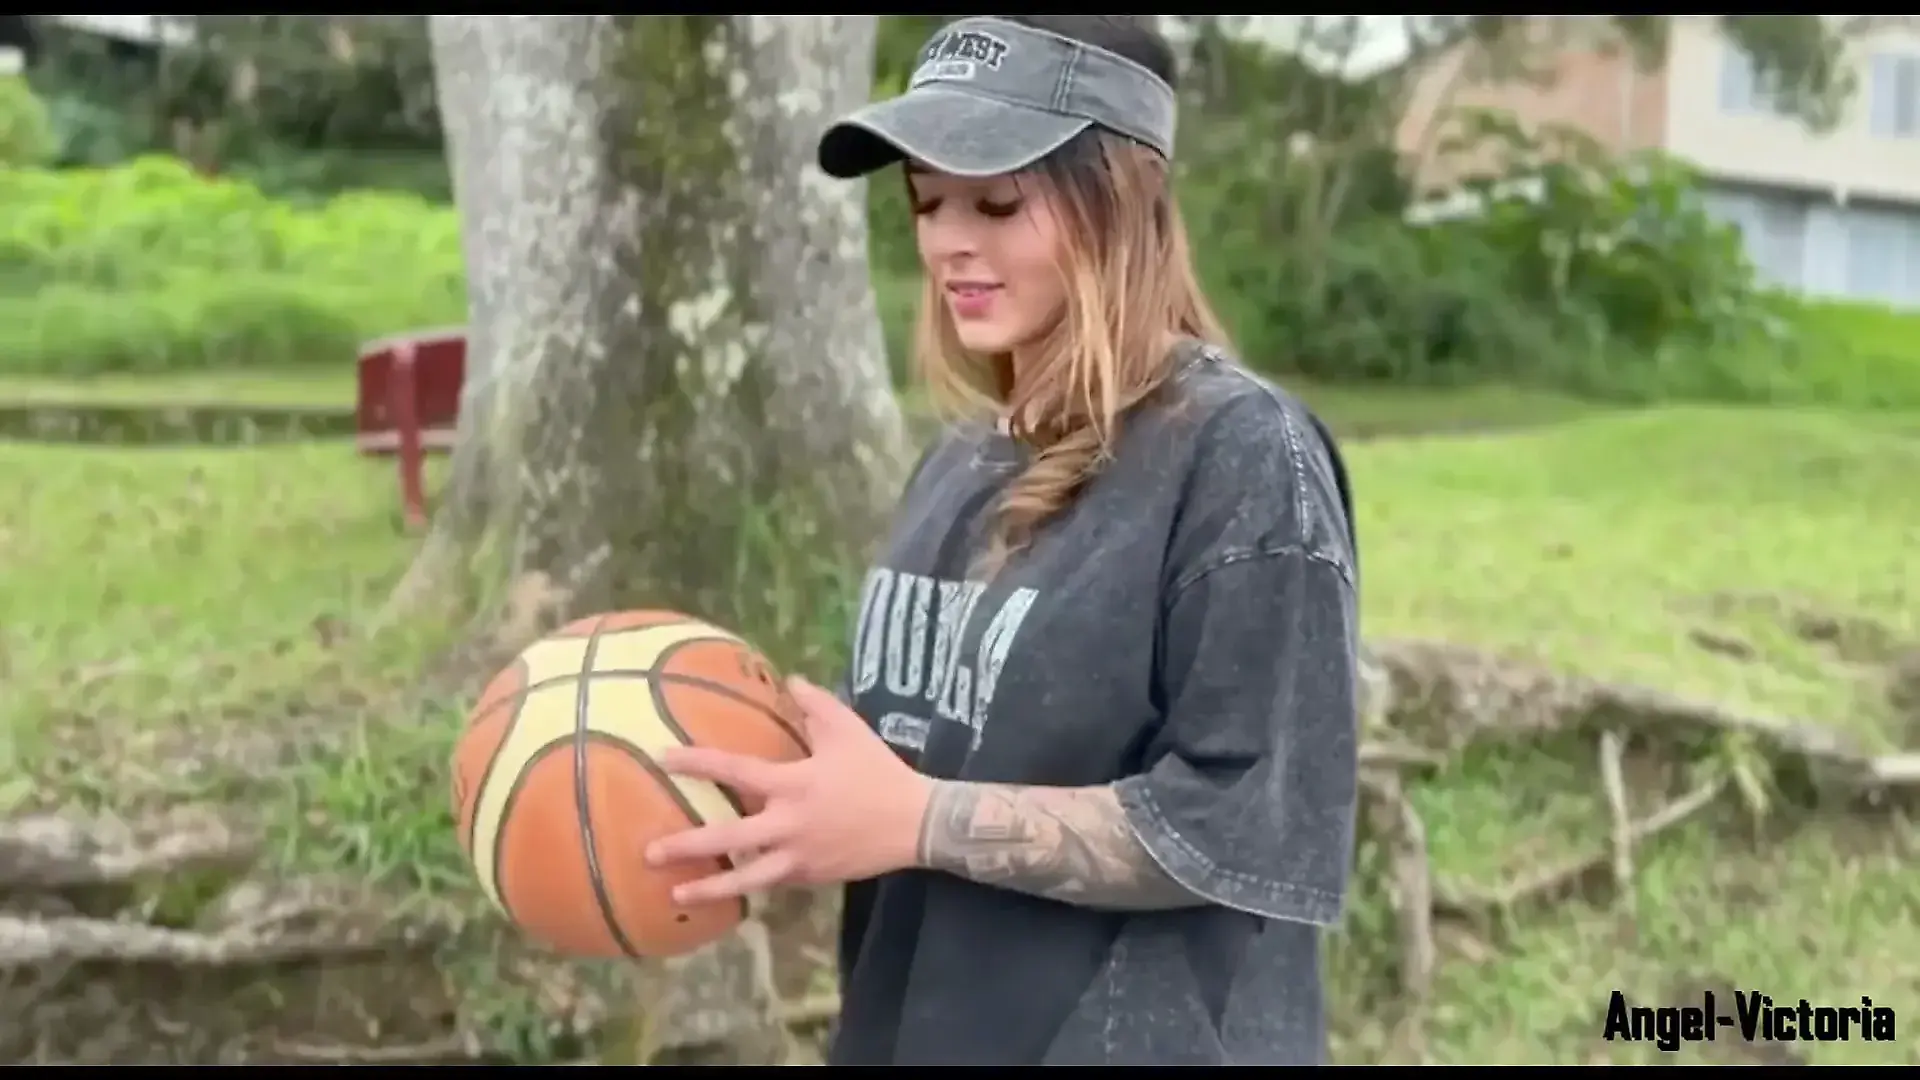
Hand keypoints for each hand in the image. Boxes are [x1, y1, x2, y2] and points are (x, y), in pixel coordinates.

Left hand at [645, 676, 931, 904]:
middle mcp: (789, 825)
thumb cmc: (878, 772)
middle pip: (729, 838)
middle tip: (650, 852)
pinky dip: (748, 888)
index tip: (663, 758)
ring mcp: (799, 857)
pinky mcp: (811, 877)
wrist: (915, 824)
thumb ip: (815, 704)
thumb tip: (790, 679)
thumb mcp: (848, 730)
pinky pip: (772, 883)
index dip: (698, 763)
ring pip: (746, 878)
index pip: (735, 771)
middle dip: (688, 846)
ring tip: (676, 895)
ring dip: (709, 888)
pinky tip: (727, 893)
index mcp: (793, 784)